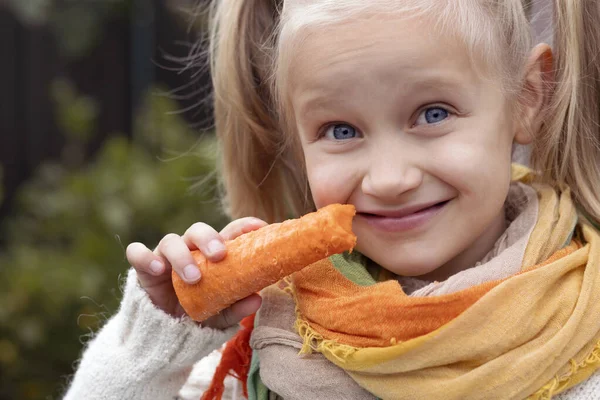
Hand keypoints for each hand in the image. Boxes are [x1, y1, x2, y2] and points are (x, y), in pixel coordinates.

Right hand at [125, 217, 266, 328]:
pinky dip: (145, 256)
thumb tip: (256, 298)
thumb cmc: (199, 316)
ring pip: (170, 241)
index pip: (228, 233)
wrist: (166, 338)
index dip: (243, 226)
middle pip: (198, 230)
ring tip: (193, 277)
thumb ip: (237, 308)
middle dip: (209, 238)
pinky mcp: (144, 269)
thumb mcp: (221, 316)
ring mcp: (166, 257)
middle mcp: (190, 250)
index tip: (259, 227)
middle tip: (220, 255)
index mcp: (212, 256)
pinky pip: (137, 253)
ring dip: (182, 256)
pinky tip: (158, 269)